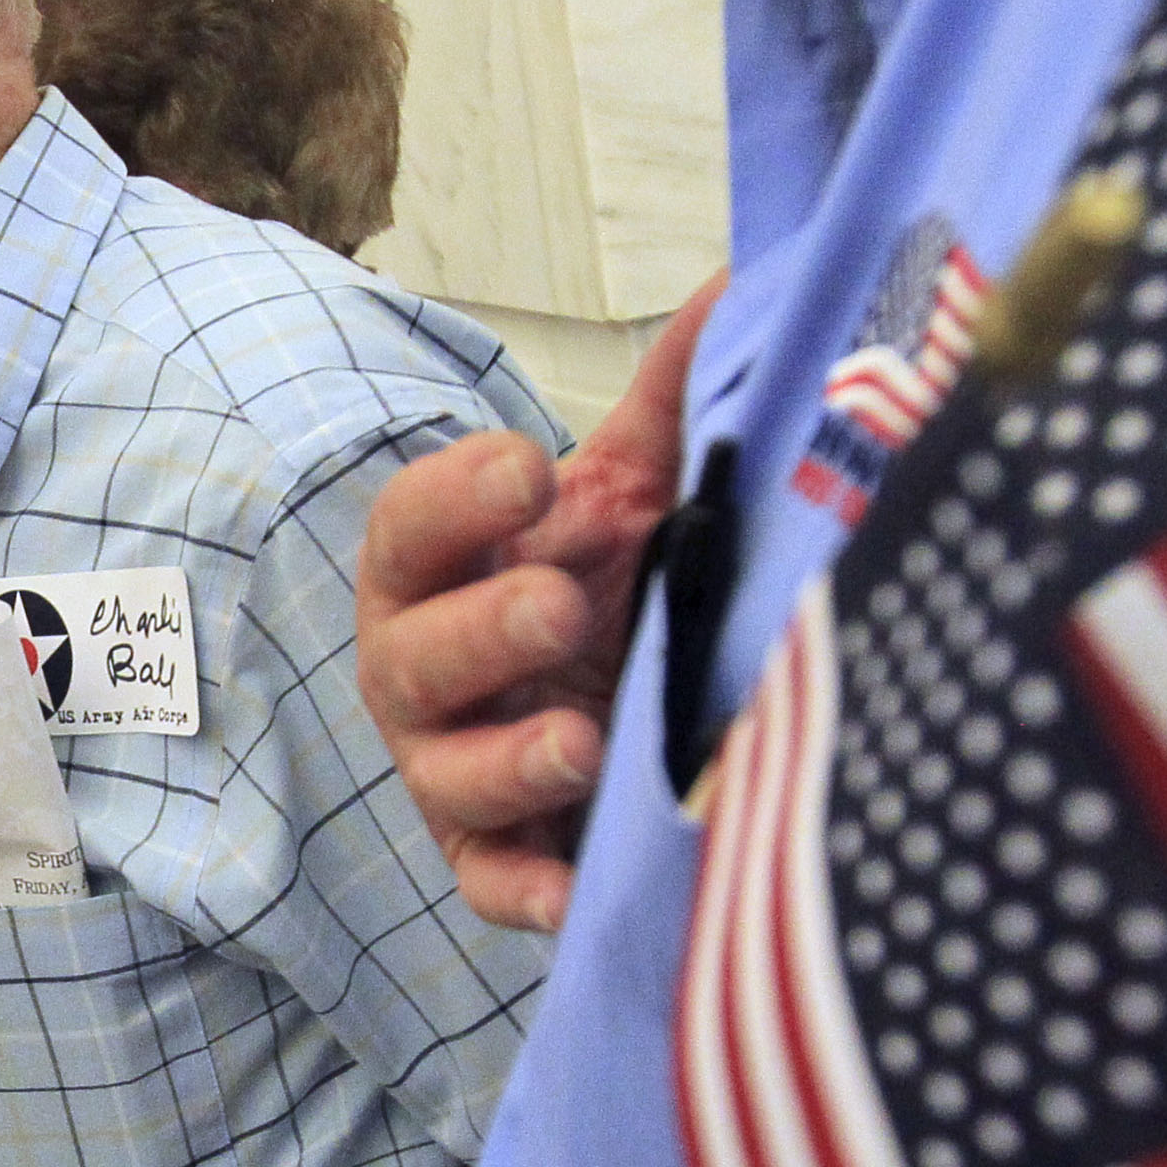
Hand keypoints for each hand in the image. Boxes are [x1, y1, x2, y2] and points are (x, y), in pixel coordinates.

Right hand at [356, 273, 722, 931]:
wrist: (628, 707)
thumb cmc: (613, 584)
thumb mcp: (642, 489)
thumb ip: (678, 393)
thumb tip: (755, 275)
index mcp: (444, 568)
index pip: (412, 527)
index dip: (456, 501)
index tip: (529, 472)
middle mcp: (426, 671)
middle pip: (415, 654)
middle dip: (483, 630)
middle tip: (558, 604)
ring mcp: (454, 770)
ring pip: (447, 775)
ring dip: (508, 760)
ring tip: (581, 739)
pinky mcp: (499, 856)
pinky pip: (492, 885)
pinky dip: (526, 891)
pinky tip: (572, 891)